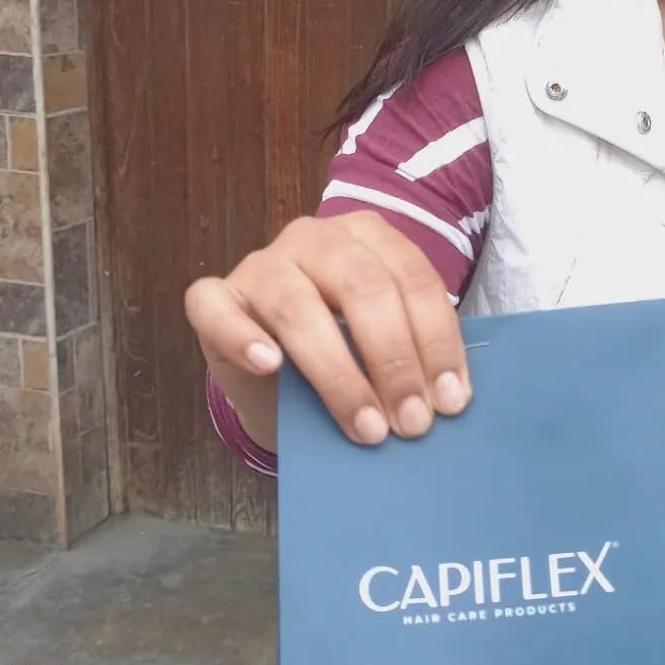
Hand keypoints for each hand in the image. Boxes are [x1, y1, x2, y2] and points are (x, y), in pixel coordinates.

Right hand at [184, 213, 470, 447]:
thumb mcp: (385, 347)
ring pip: (297, 306)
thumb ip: (414, 356)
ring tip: (366, 427)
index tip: (451, 400)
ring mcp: (261, 264)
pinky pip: (216, 309)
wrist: (276, 377)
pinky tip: (270, 366)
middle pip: (362, 288)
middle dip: (394, 361)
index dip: (436, 341)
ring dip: (338, 373)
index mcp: (369, 237)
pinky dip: (243, 337)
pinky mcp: (213, 296)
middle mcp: (315, 238)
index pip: (413, 279)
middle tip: (412, 421)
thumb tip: (449, 401)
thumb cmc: (343, 354)